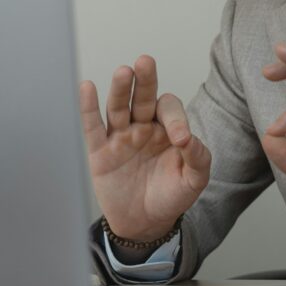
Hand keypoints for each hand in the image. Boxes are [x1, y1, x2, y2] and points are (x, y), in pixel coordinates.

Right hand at [79, 55, 210, 240]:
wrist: (145, 223)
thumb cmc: (171, 196)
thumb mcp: (194, 180)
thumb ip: (198, 158)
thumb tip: (190, 139)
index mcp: (168, 129)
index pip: (170, 111)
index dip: (176, 120)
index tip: (180, 140)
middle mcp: (144, 127)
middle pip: (144, 98)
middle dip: (145, 81)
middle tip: (145, 62)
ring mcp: (121, 137)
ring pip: (119, 107)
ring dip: (120, 90)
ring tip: (123, 72)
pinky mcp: (100, 151)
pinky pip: (93, 126)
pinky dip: (88, 107)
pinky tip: (87, 87)